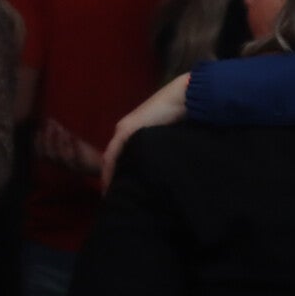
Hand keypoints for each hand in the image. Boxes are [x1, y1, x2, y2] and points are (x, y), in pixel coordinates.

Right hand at [35, 118, 102, 178]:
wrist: (100, 165)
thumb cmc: (83, 152)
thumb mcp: (69, 141)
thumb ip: (58, 132)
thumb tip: (48, 119)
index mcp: (56, 160)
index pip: (41, 153)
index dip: (37, 143)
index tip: (37, 131)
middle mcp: (61, 164)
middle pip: (49, 154)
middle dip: (47, 141)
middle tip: (48, 127)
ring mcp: (72, 166)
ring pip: (61, 156)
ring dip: (60, 142)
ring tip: (62, 130)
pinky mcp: (83, 166)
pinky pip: (77, 158)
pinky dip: (75, 146)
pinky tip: (73, 135)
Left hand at [101, 73, 189, 190]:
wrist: (185, 97)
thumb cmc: (183, 116)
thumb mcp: (170, 138)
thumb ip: (163, 150)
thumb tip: (166, 170)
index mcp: (134, 130)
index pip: (120, 156)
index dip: (118, 173)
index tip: (120, 192)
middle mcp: (125, 129)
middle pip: (113, 158)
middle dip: (112, 178)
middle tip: (113, 198)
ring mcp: (124, 129)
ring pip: (110, 158)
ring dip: (109, 176)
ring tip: (110, 196)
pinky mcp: (127, 129)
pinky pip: (113, 154)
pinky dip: (110, 170)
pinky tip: (110, 184)